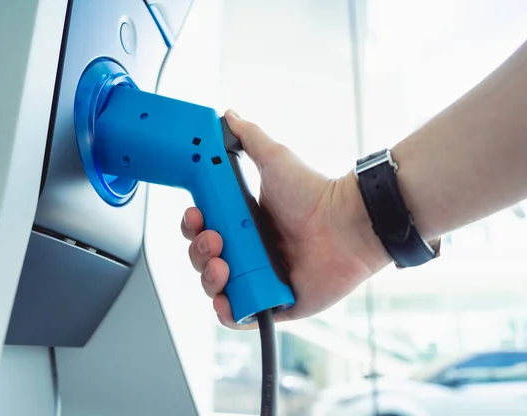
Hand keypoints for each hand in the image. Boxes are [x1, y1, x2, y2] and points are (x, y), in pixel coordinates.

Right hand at [181, 110, 390, 328]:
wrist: (348, 223)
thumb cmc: (314, 193)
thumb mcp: (275, 160)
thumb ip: (249, 138)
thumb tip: (229, 115)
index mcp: (244, 223)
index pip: (204, 231)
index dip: (193, 228)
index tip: (196, 216)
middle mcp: (250, 252)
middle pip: (205, 261)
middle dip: (199, 254)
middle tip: (215, 242)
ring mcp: (261, 279)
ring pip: (218, 289)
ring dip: (210, 281)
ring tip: (225, 268)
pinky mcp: (276, 303)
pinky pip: (242, 316)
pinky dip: (229, 313)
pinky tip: (227, 301)